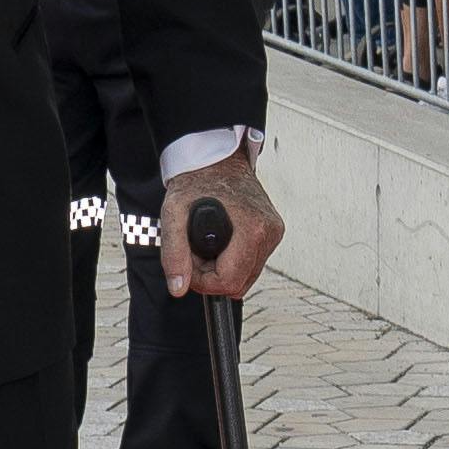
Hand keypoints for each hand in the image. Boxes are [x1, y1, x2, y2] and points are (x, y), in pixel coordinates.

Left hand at [160, 146, 282, 300]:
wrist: (215, 160)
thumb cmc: (196, 182)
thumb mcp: (174, 215)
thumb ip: (174, 253)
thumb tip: (179, 288)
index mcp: (252, 229)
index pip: (229, 281)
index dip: (202, 282)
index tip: (188, 265)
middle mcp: (269, 232)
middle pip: (239, 283)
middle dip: (211, 275)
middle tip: (194, 251)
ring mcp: (274, 233)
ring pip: (246, 276)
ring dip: (221, 269)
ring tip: (205, 244)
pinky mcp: (273, 232)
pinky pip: (252, 264)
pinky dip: (233, 261)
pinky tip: (220, 242)